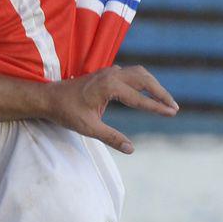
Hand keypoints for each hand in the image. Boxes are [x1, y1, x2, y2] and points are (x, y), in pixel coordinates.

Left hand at [45, 65, 178, 153]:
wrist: (48, 97)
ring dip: (154, 85)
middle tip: (174, 108)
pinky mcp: (106, 74)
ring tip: (166, 102)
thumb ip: (111, 137)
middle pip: (144, 79)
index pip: (139, 98)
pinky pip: (131, 74)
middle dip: (161, 93)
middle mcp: (111, 75)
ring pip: (139, 73)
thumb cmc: (66, 112)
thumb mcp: (88, 128)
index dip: (157, 107)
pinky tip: (148, 93)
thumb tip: (132, 149)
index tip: (172, 113)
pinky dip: (144, 82)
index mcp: (108, 86)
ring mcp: (109, 72)